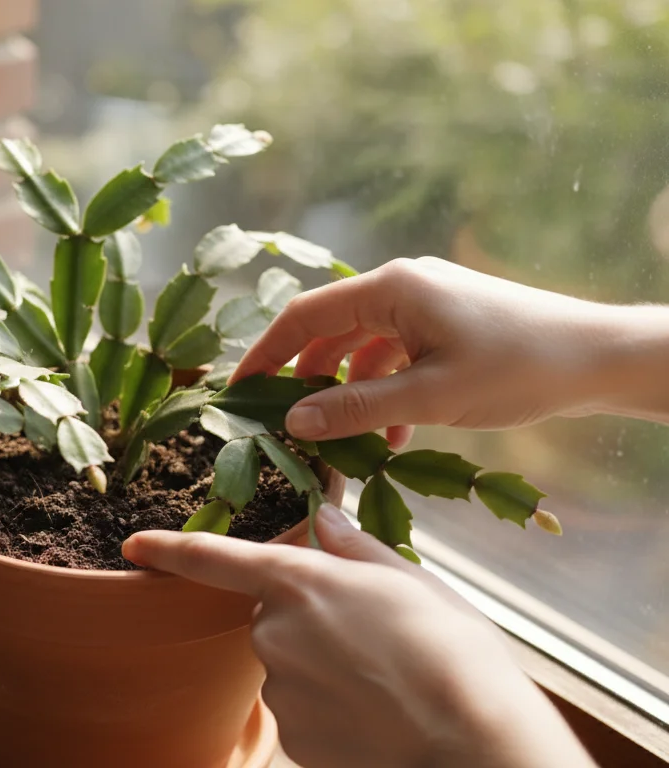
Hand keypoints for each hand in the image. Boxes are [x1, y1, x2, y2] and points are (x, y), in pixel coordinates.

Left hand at [123, 509, 594, 767]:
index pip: (215, 559)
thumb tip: (323, 519)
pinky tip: (379, 716)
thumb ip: (354, 548)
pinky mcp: (294, 740)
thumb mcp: (412, 580)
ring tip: (390, 680)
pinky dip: (335, 713)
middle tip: (377, 638)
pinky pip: (306, 714)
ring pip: (293, 669)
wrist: (475, 744)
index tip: (133, 546)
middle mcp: (275, 634)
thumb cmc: (455, 653)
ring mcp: (280, 691)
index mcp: (299, 582)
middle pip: (275, 619)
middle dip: (313, 623)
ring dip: (327, 670)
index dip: (169, 549)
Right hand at [230, 256, 668, 443]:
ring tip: (343, 441)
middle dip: (306, 380)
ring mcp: (424, 303)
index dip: (266, 355)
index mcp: (391, 289)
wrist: (599, 357)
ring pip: (362, 349)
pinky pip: (395, 356)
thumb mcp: (430, 397)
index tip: (239, 394)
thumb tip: (295, 421)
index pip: (304, 317)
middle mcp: (401, 286)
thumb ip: (358, 410)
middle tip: (285, 425)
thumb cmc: (518, 368)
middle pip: (329, 331)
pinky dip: (385, 392)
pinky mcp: (445, 323)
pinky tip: (394, 436)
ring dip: (350, 394)